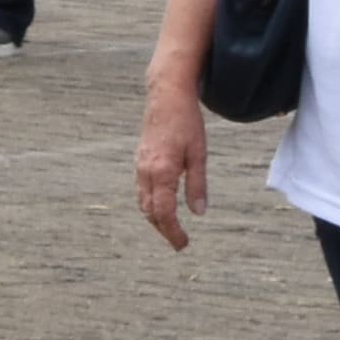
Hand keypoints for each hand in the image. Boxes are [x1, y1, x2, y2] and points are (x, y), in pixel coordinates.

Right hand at [136, 83, 209, 250]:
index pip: (163, 212)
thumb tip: (199, 212)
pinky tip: (162, 205)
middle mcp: (146, 172)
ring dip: (156, 218)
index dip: (173, 231)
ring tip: (172, 228)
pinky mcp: (140, 161)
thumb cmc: (186, 122)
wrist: (166, 96)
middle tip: (180, 242)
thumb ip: (197, 185)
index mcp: (162, 172)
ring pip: (143, 202)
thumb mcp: (199, 154)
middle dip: (164, 229)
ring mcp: (140, 166)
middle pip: (150, 212)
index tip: (183, 244)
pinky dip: (151, 204)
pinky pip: (141, 190)